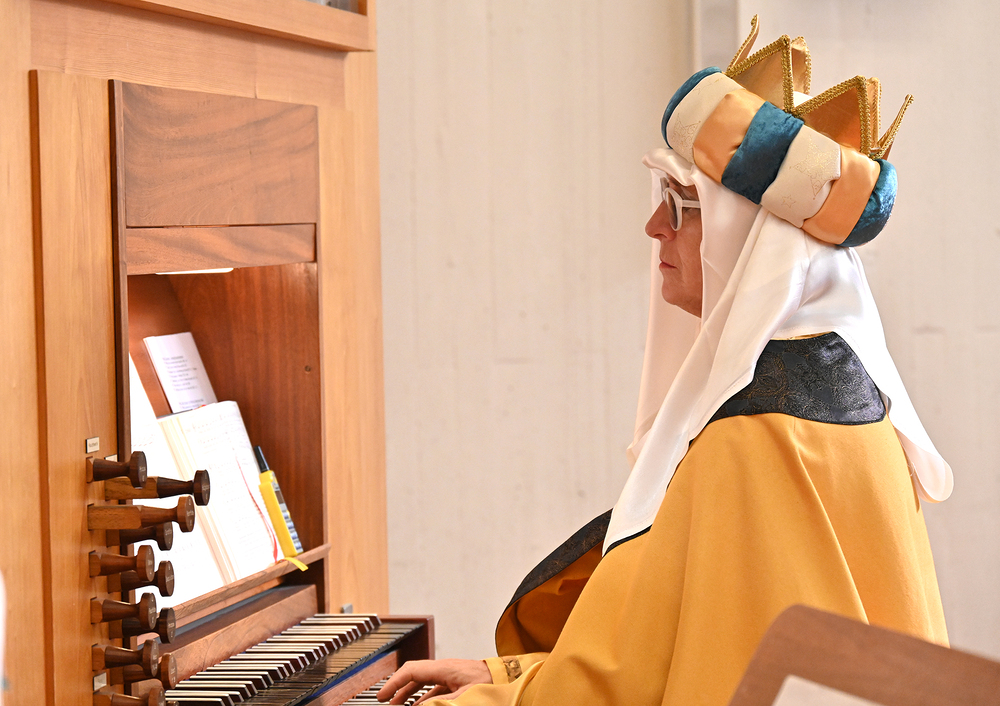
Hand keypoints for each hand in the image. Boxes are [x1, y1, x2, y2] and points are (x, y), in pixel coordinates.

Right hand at [377, 658, 491, 703]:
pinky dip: (423, 697)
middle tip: (385, 700)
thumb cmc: (490, 682)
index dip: (393, 683)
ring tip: (398, 705)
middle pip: (413, 674)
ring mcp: (449, 673)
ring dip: (409, 693)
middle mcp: (443, 668)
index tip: (382, 695)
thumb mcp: (462, 697)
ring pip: (422, 681)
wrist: (507, 676)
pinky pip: (433, 687)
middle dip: (397, 688)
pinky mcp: (455, 680)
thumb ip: (440, 703)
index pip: (410, 672)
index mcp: (443, 668)